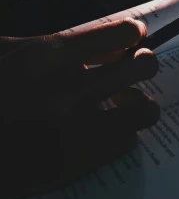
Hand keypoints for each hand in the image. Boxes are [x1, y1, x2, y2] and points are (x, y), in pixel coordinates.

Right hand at [0, 19, 159, 198]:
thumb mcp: (6, 52)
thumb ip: (48, 46)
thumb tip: (100, 45)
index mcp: (51, 54)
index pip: (122, 33)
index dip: (132, 34)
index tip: (130, 40)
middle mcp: (71, 89)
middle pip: (143, 67)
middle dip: (144, 64)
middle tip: (136, 68)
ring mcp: (76, 130)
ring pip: (144, 111)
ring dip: (140, 105)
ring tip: (128, 105)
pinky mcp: (75, 164)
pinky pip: (124, 144)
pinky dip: (121, 135)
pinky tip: (106, 132)